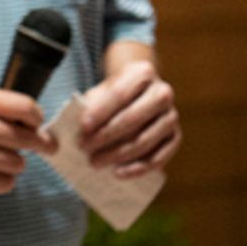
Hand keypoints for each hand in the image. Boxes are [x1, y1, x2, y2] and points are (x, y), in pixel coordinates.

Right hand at [0, 87, 53, 200]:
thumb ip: (3, 111)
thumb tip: (43, 130)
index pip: (26, 108)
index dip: (37, 120)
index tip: (37, 127)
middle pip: (27, 139)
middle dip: (35, 146)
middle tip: (37, 147)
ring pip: (17, 163)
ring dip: (11, 165)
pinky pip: (5, 182)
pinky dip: (0, 181)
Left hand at [78, 59, 179, 177]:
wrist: (140, 93)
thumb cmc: (113, 95)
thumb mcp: (100, 91)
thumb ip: (87, 106)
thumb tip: (71, 133)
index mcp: (142, 73)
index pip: (119, 94)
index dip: (100, 112)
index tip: (83, 128)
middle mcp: (162, 93)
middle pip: (133, 118)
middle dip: (106, 135)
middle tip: (84, 148)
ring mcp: (171, 116)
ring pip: (146, 140)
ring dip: (118, 154)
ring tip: (94, 162)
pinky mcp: (175, 137)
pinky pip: (159, 157)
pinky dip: (138, 168)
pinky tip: (118, 173)